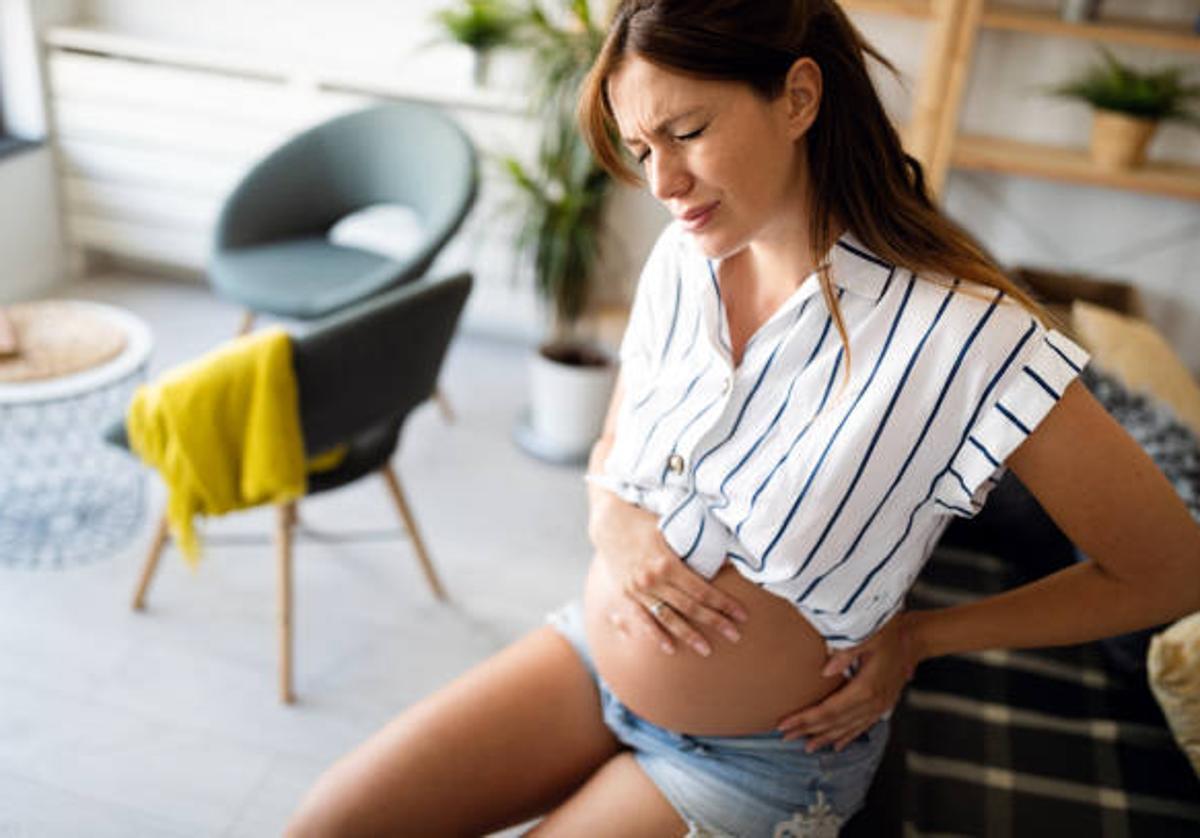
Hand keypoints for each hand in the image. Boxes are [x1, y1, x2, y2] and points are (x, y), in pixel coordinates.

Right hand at [587, 476, 747, 656]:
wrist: (609, 522)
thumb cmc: (646, 520)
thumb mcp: (673, 527)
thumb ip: (697, 543)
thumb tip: (728, 555)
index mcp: (667, 563)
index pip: (702, 590)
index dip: (724, 604)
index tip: (741, 615)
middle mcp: (653, 580)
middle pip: (690, 607)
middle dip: (715, 622)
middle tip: (735, 635)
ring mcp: (639, 590)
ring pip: (668, 618)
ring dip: (689, 635)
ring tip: (706, 650)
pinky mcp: (628, 594)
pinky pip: (643, 620)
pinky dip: (656, 635)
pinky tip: (669, 648)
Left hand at [775, 611, 921, 751]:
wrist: (914, 638)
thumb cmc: (888, 633)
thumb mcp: (867, 636)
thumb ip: (846, 652)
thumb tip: (825, 670)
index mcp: (866, 688)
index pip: (829, 710)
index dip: (806, 719)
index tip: (785, 724)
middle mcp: (873, 703)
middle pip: (835, 723)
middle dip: (808, 730)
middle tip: (785, 736)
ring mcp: (879, 707)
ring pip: (848, 728)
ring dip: (826, 737)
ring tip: (806, 746)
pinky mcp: (883, 705)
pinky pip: (862, 726)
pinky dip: (848, 737)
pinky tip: (837, 745)